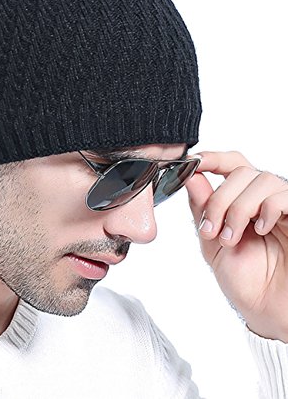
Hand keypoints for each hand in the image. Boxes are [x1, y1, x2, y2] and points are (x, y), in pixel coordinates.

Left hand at [185, 151, 287, 341]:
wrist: (268, 310)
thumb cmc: (244, 279)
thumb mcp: (212, 241)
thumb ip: (203, 208)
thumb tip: (189, 175)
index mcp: (242, 200)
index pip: (230, 165)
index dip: (212, 158)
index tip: (192, 161)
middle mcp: (264, 199)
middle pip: (241, 170)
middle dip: (219, 199)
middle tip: (211, 230)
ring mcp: (283, 207)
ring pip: (261, 180)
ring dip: (238, 208)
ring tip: (231, 238)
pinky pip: (284, 196)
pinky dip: (266, 208)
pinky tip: (259, 229)